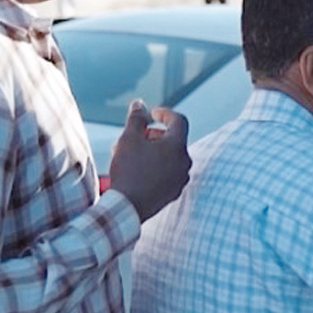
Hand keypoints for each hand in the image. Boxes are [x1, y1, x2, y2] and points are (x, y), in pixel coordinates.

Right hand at [109, 100, 191, 221]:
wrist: (127, 208)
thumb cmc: (128, 170)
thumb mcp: (128, 139)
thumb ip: (137, 118)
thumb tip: (139, 104)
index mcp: (178, 146)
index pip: (179, 120)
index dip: (165, 113)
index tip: (151, 114)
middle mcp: (185, 162)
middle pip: (173, 140)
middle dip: (154, 135)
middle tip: (136, 138)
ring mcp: (181, 179)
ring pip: (169, 158)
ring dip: (153, 151)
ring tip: (132, 155)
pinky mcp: (174, 192)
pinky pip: (167, 173)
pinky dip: (155, 167)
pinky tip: (137, 171)